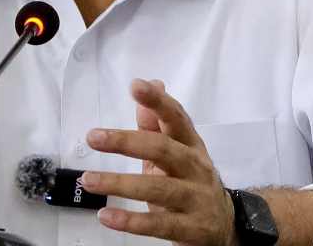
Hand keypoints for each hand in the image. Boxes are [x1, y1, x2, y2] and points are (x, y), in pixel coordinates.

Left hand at [81, 79, 237, 245]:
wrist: (224, 225)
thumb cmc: (190, 181)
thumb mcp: (177, 151)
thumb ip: (158, 122)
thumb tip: (149, 83)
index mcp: (191, 145)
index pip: (176, 118)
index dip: (158, 101)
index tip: (136, 86)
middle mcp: (195, 167)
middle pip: (163, 149)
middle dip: (126, 141)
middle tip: (94, 136)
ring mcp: (194, 198)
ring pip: (157, 188)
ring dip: (119, 183)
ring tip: (88, 179)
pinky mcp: (189, 228)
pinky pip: (158, 224)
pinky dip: (130, 221)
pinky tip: (106, 216)